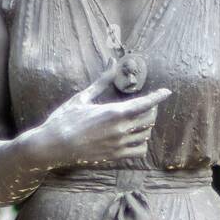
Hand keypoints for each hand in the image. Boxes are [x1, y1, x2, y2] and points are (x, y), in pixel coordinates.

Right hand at [34, 60, 171, 170]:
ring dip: (146, 126)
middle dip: (151, 110)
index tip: (166, 92)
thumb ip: (101, 81)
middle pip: (149, 119)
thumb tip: (111, 61)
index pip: (145, 104)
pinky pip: (139, 151)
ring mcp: (118, 145)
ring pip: (145, 135)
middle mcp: (120, 130)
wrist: (53, 146)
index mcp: (113, 112)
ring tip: (140, 121)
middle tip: (147, 105)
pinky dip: (141, 143)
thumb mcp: (82, 97)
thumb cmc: (64, 119)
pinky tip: (135, 138)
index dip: (158, 97)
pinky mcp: (115, 157)